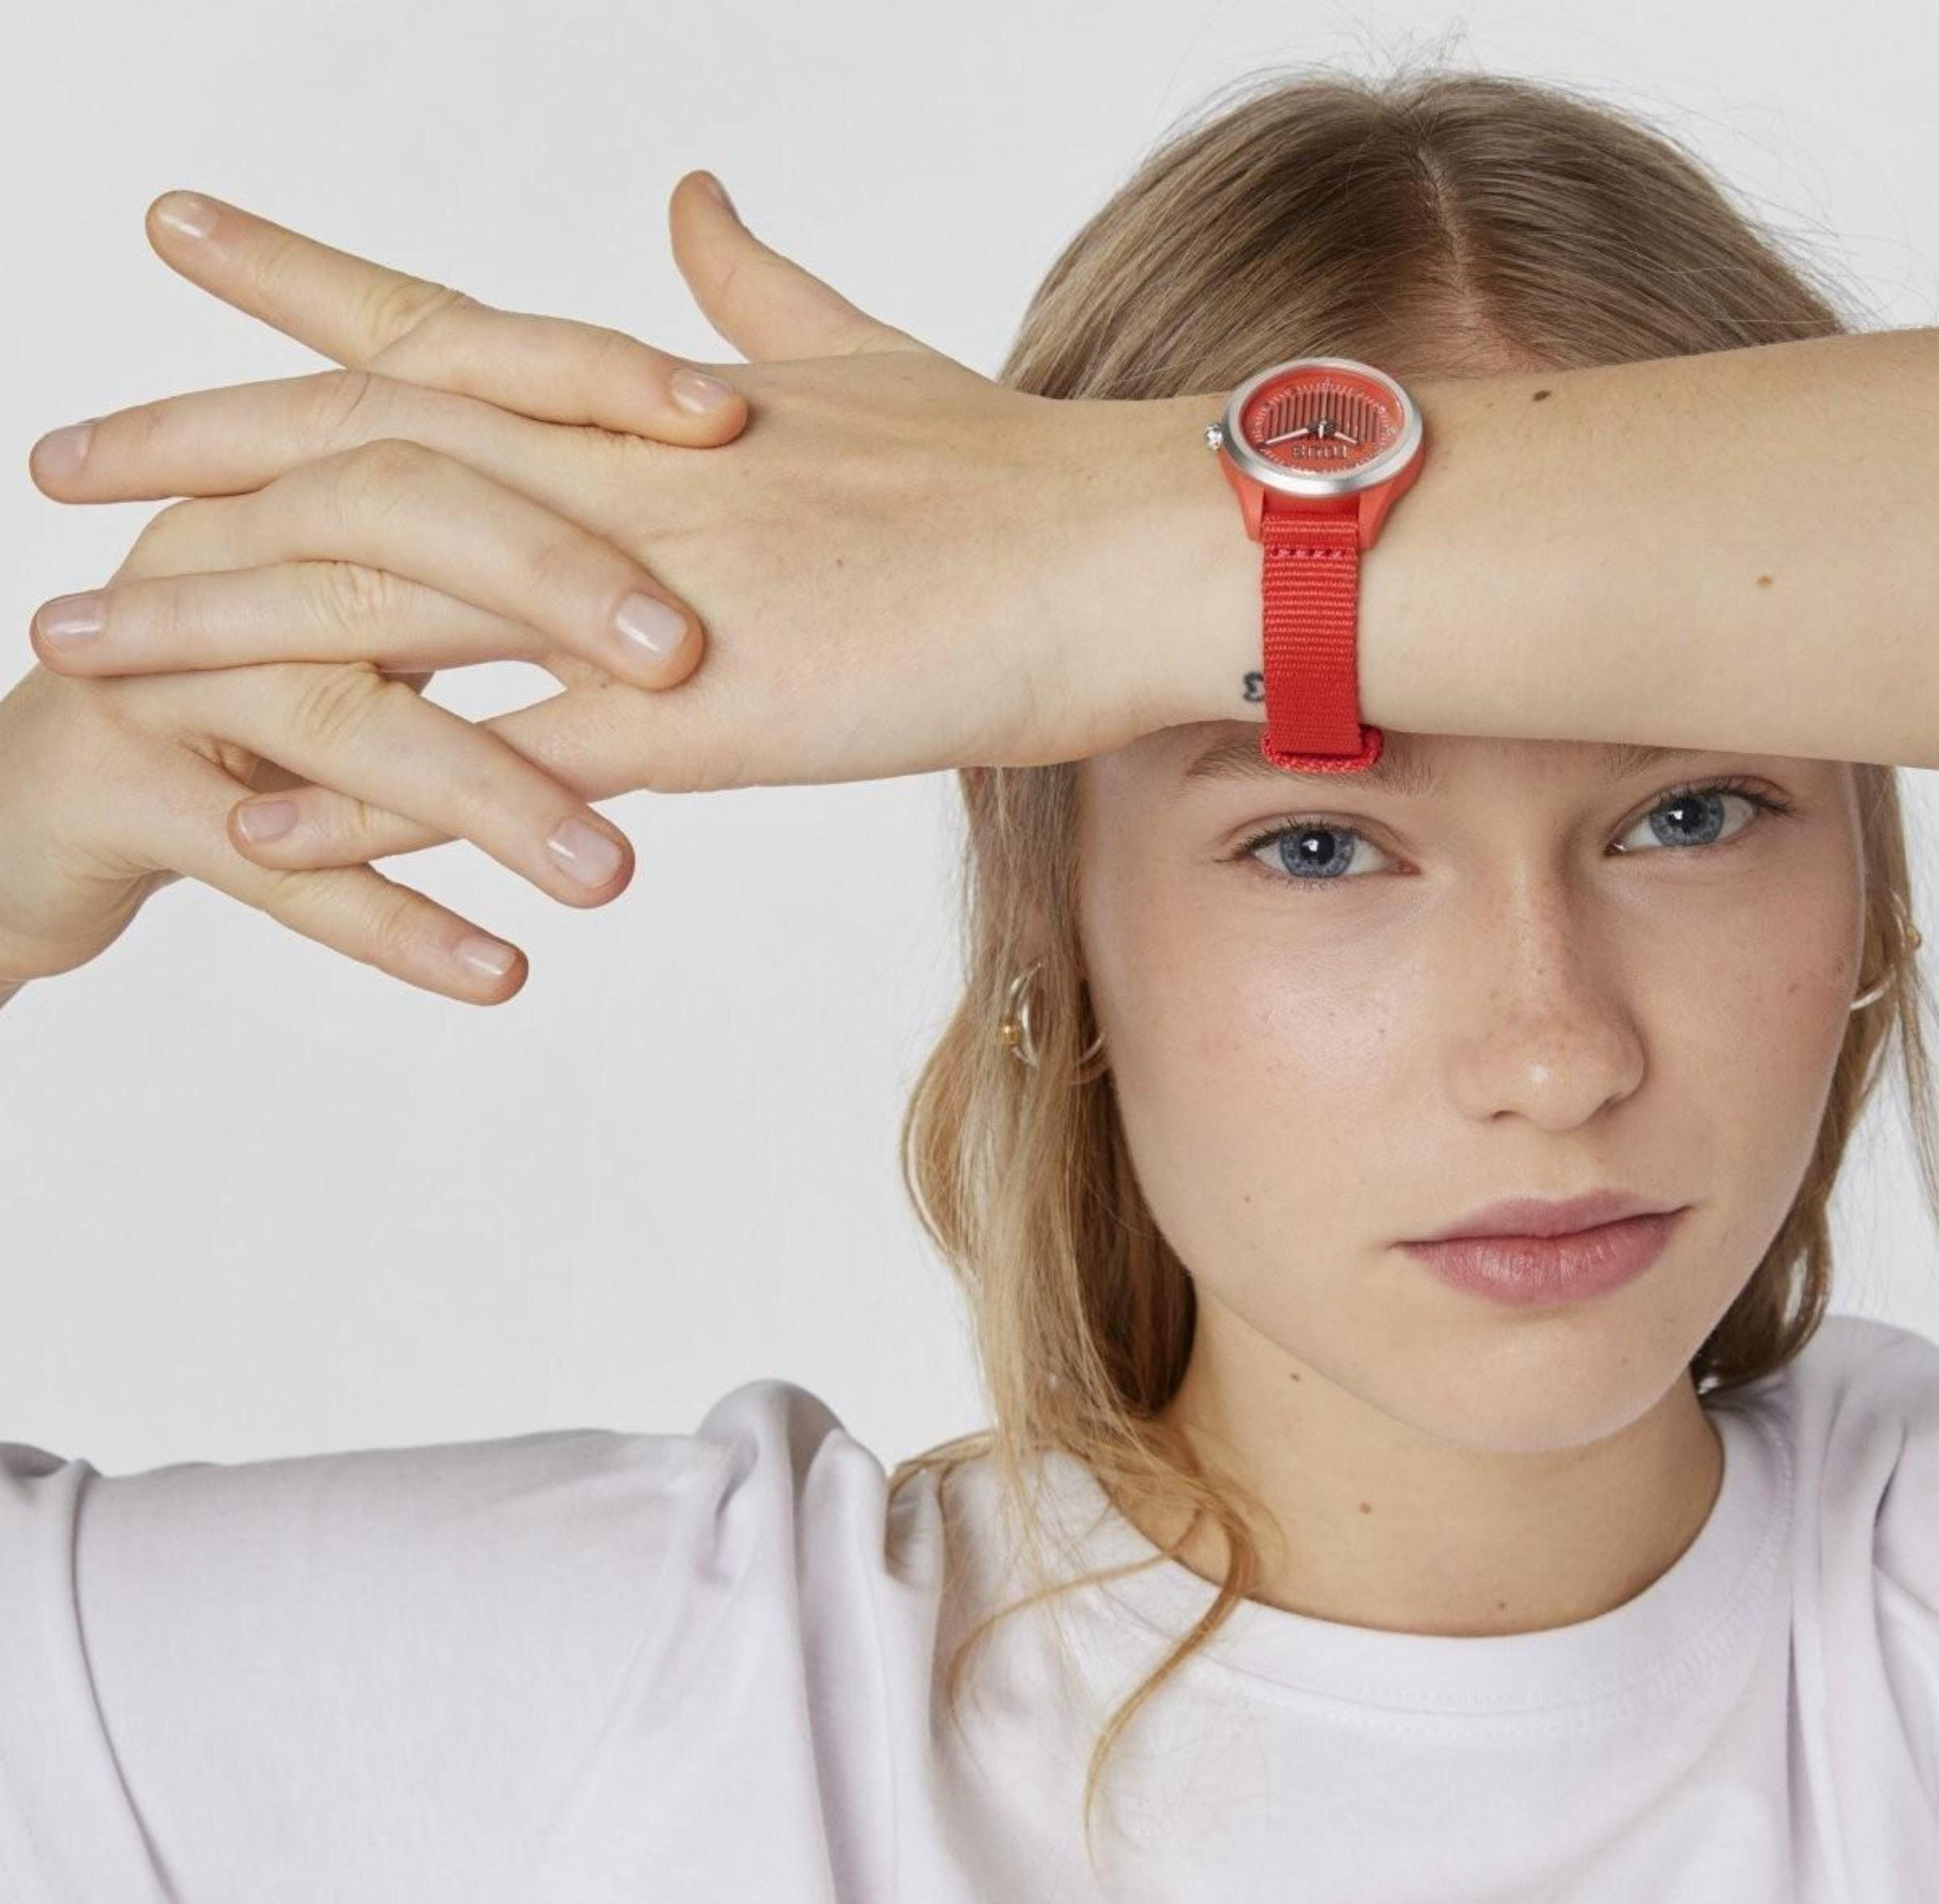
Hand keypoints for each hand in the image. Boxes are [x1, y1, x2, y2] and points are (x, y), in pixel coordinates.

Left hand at [26, 182, 1183, 883]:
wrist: (1130, 549)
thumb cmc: (1025, 474)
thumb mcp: (868, 360)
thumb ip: (758, 290)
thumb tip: (691, 201)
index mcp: (649, 400)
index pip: (436, 317)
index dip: (295, 279)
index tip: (177, 235)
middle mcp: (612, 472)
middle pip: (354, 447)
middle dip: (186, 450)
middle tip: (47, 468)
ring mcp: (643, 593)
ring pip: (387, 598)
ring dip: (221, 627)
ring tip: (82, 653)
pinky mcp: (698, 720)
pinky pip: (497, 765)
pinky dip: (372, 801)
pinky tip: (266, 831)